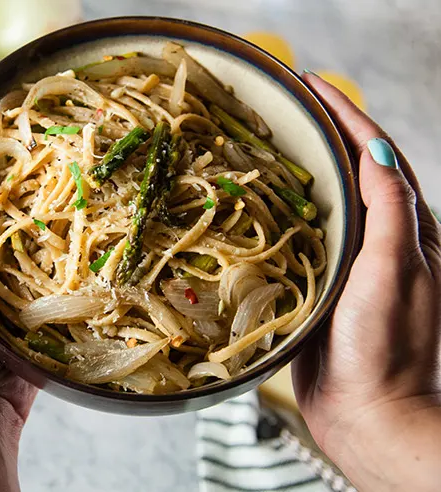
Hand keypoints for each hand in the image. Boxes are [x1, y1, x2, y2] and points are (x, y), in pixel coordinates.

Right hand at [293, 74, 440, 489]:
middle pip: (351, 170)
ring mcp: (349, 262)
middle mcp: (379, 240)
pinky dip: (283, 211)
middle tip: (285, 106)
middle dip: (323, 132)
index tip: (312, 85)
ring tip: (268, 142)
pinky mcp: (321, 284)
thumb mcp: (396, 271)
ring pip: (325, 201)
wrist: (369, 413)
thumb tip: (376, 150)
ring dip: (301, 167)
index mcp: (406, 229)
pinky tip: (258, 203)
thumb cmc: (387, 347)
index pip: (377, 156)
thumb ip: (390, 211)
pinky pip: (302, 236)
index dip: (346, 115)